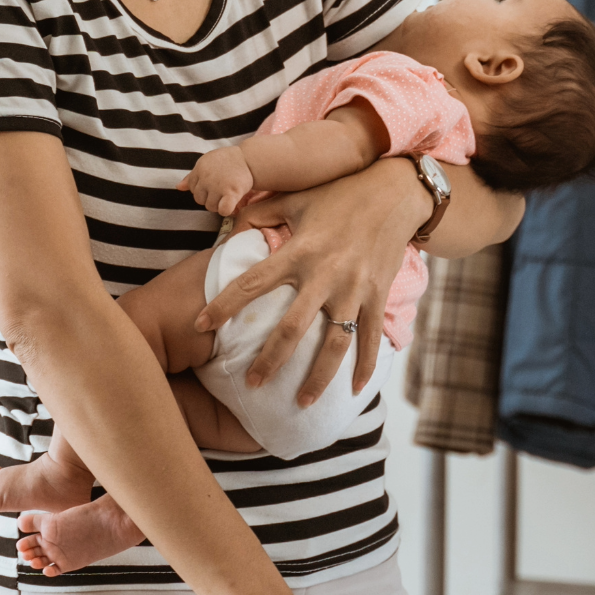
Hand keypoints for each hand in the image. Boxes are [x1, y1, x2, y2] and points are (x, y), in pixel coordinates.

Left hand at [179, 146, 255, 217]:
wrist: (249, 158)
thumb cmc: (228, 161)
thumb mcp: (206, 163)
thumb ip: (192, 176)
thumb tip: (178, 187)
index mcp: (200, 169)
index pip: (192, 189)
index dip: (202, 189)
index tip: (213, 185)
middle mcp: (207, 178)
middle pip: (199, 200)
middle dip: (209, 198)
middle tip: (221, 191)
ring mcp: (218, 186)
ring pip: (210, 207)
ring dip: (218, 205)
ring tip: (227, 194)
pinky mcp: (232, 192)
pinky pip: (223, 210)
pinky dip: (226, 210)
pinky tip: (231, 203)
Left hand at [196, 158, 425, 405]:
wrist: (395, 191)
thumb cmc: (339, 192)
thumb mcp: (296, 197)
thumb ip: (261, 213)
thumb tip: (230, 223)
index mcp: (298, 251)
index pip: (251, 283)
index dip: (223, 306)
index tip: (199, 327)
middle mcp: (324, 274)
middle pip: (291, 328)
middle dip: (269, 361)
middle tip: (251, 385)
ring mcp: (354, 289)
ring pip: (333, 345)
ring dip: (317, 378)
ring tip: (300, 403)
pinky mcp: (377, 296)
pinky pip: (370, 338)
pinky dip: (364, 367)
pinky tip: (353, 391)